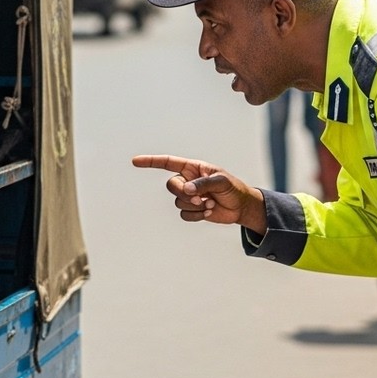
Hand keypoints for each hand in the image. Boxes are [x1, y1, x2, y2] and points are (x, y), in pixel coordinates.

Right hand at [131, 154, 264, 229]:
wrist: (241, 207)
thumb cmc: (233, 188)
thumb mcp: (221, 181)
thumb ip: (202, 184)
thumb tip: (187, 190)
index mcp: (192, 168)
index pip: (167, 162)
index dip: (151, 162)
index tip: (135, 161)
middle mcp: (188, 181)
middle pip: (171, 185)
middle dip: (184, 193)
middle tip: (200, 198)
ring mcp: (189, 196)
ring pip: (177, 202)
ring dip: (194, 206)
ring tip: (210, 204)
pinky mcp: (192, 210)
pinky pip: (184, 214)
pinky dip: (195, 215)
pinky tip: (208, 212)